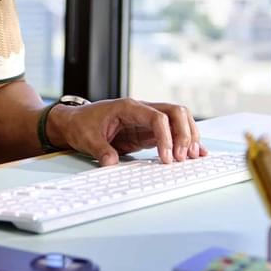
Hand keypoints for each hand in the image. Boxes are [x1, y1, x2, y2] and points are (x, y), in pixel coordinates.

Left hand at [48, 98, 205, 164]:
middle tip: (183, 157)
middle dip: (185, 133)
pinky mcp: (149, 132)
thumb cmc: (81, 125)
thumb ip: (100, 149)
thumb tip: (110, 162)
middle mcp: (142, 110)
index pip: (158, 117)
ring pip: (179, 120)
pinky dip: (185, 142)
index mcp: (128, 107)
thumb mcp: (86, 138)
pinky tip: (196, 154)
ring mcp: (148, 120)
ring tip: (192, 158)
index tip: (166, 158)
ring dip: (189, 137)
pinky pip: (173, 133)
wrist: (74, 122)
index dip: (166, 137)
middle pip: (176, 112)